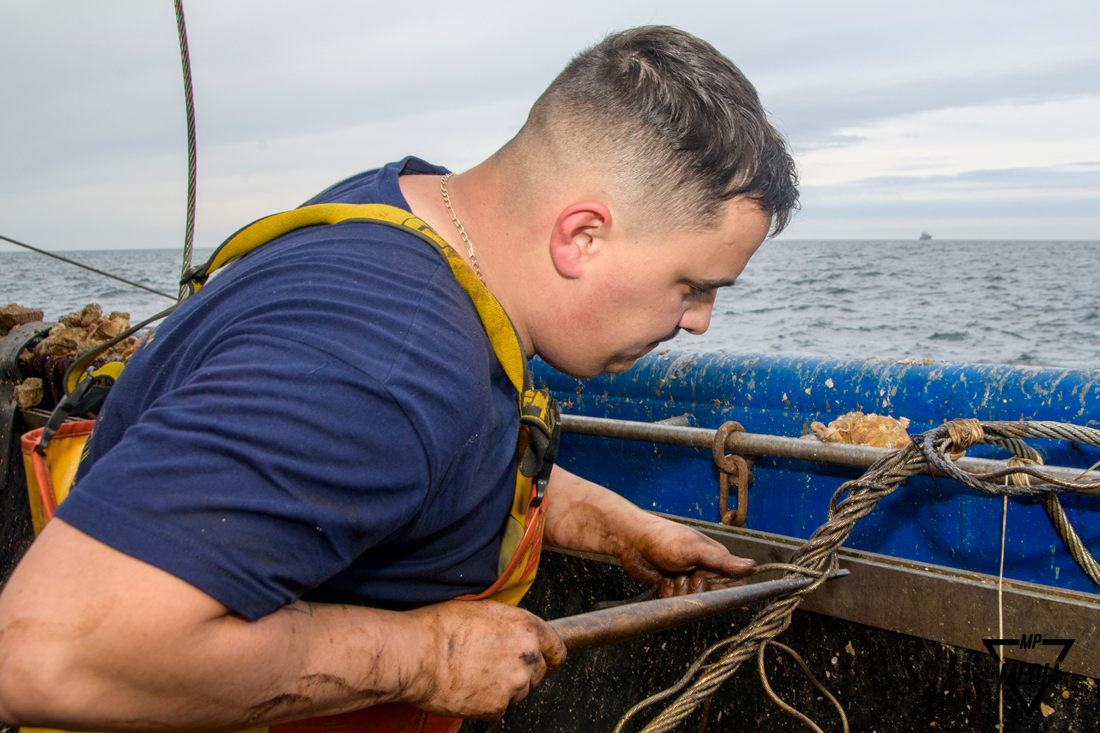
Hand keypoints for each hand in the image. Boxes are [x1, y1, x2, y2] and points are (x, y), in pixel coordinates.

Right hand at [405, 600, 565, 719]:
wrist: (416, 654)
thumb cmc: (440, 627)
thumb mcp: (483, 609)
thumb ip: (509, 623)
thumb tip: (515, 632)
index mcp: (525, 627)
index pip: (557, 648)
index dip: (550, 656)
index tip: (547, 662)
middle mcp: (525, 655)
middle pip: (539, 672)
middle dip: (522, 672)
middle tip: (496, 667)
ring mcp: (513, 683)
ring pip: (520, 692)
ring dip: (505, 688)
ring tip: (477, 675)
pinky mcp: (497, 706)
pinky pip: (501, 708)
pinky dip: (488, 702)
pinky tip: (470, 688)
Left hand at [618, 514, 754, 597]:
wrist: (633, 542)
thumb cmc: (664, 538)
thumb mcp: (695, 549)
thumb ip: (722, 561)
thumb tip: (751, 565)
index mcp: (715, 559)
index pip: (733, 584)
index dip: (722, 589)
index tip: (709, 585)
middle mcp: (704, 571)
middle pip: (710, 597)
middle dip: (696, 590)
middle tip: (686, 573)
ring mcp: (687, 580)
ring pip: (691, 601)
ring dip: (679, 591)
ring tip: (672, 574)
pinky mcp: (672, 588)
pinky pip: (676, 603)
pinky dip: (668, 593)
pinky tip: (663, 579)